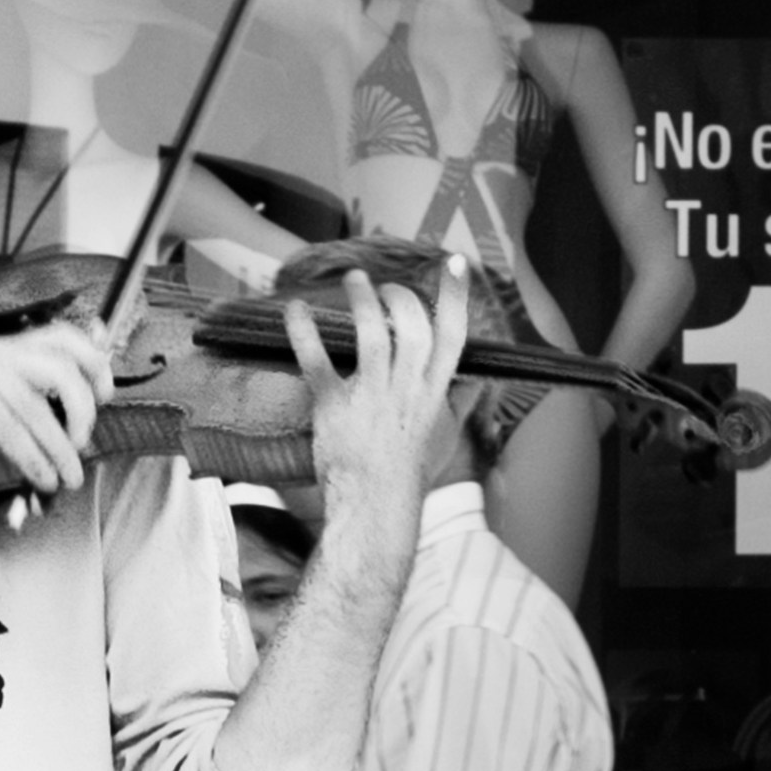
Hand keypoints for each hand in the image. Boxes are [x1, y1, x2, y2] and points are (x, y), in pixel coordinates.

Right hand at [0, 314, 110, 502]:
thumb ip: (22, 394)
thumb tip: (65, 413)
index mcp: (4, 345)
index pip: (65, 336)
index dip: (95, 362)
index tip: (105, 392)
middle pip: (66, 368)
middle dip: (87, 408)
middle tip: (84, 439)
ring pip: (45, 412)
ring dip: (64, 452)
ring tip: (68, 478)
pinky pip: (20, 436)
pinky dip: (38, 463)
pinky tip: (42, 480)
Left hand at [287, 250, 474, 536]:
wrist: (374, 506)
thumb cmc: (407, 473)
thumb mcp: (443, 436)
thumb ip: (458, 405)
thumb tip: (474, 385)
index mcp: (432, 392)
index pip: (452, 337)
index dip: (456, 297)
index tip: (455, 263)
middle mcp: (405, 390)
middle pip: (413, 328)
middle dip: (402, 297)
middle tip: (386, 287)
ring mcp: (369, 397)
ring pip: (371, 336)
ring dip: (362, 301)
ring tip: (353, 279)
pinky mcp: (332, 406)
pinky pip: (317, 361)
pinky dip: (304, 332)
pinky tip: (295, 309)